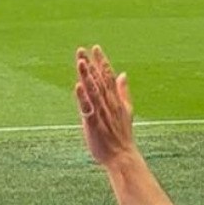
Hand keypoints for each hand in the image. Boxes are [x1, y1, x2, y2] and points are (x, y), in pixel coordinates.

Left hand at [75, 46, 136, 166]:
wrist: (122, 156)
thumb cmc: (122, 135)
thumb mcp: (126, 109)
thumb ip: (123, 91)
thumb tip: (124, 74)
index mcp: (115, 100)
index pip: (108, 77)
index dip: (102, 62)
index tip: (96, 47)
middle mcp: (109, 103)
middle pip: (99, 80)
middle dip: (91, 64)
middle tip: (82, 50)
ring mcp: (101, 113)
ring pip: (93, 91)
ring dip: (87, 76)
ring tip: (80, 62)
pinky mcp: (94, 123)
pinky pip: (88, 108)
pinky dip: (83, 98)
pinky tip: (77, 86)